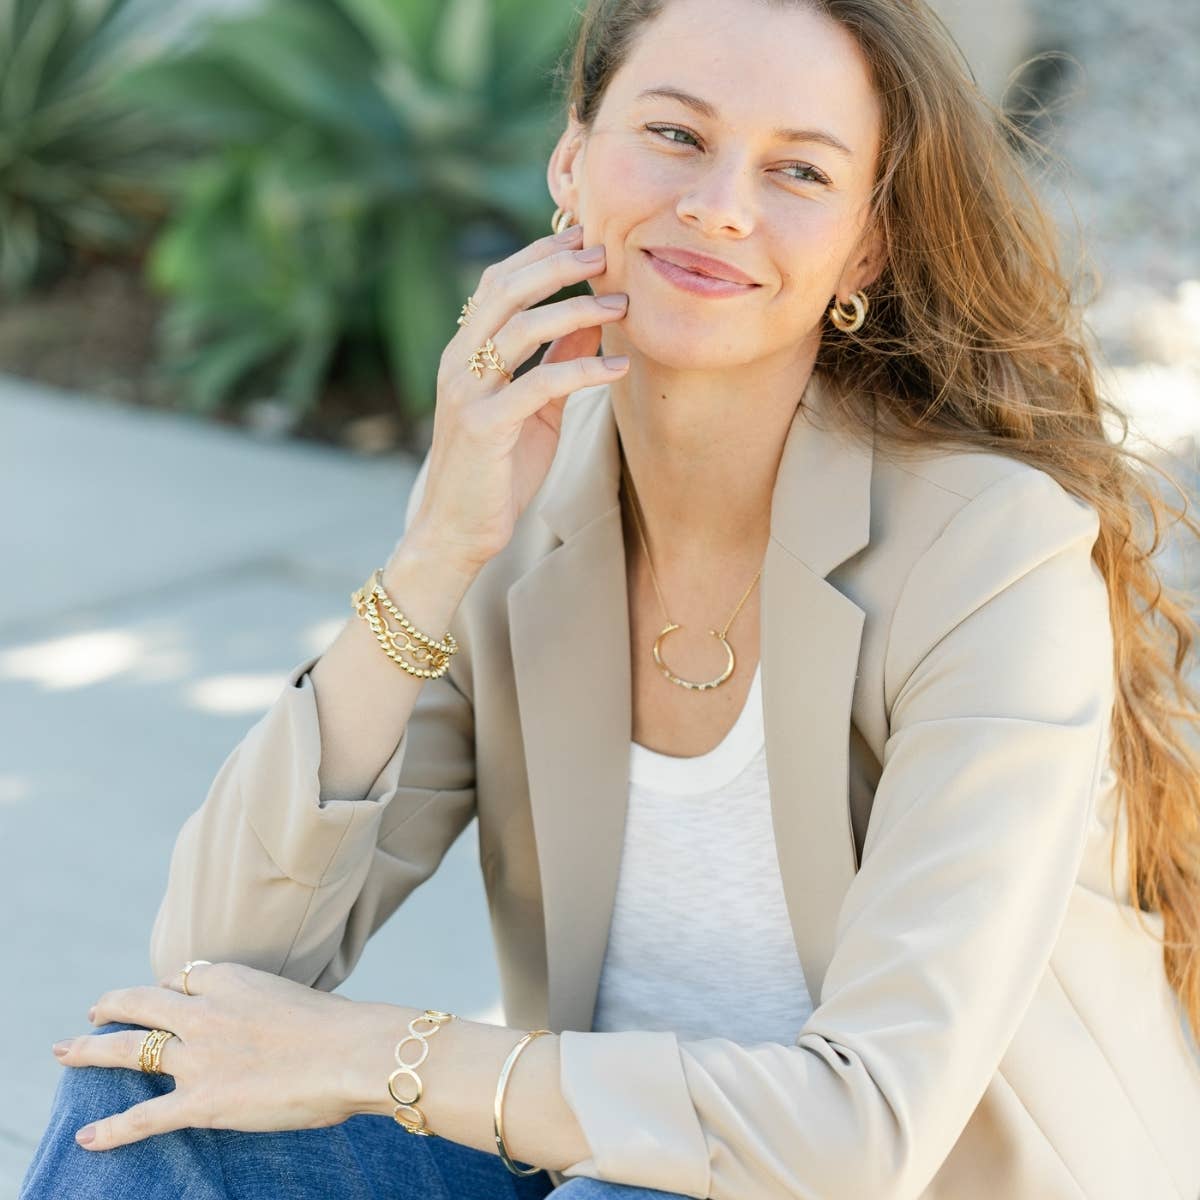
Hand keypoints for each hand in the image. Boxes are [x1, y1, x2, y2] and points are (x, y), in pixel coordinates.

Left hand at [52, 961, 374, 1150]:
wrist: (350, 1052)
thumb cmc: (341, 1027)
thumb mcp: (299, 996)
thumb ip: (272, 1006)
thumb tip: (277, 1024)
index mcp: (232, 979)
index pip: (185, 978)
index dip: (172, 989)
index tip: (169, 996)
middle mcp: (206, 1011)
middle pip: (143, 1002)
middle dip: (113, 1005)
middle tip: (95, 1010)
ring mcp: (199, 1056)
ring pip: (129, 1049)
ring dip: (92, 1050)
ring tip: (68, 1051)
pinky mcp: (201, 1100)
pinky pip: (144, 1117)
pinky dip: (112, 1130)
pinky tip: (88, 1138)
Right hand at [411, 222, 630, 571]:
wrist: (457, 531)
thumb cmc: (496, 472)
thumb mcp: (534, 411)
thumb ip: (556, 364)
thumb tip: (593, 322)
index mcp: (466, 353)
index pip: (498, 284)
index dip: (540, 256)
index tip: (585, 236)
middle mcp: (460, 363)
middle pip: (505, 291)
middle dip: (557, 265)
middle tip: (604, 252)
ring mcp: (468, 392)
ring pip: (520, 328)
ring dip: (576, 309)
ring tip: (622, 305)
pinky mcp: (485, 426)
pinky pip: (538, 384)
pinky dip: (582, 370)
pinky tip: (617, 368)